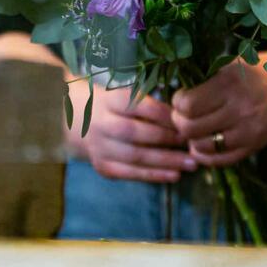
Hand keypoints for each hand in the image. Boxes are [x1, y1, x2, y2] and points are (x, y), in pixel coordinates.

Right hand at [0, 32, 196, 182]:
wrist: (71, 121)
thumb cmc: (111, 103)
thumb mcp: (122, 90)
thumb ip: (148, 95)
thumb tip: (187, 98)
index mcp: (109, 99)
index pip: (138, 106)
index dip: (163, 114)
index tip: (188, 117)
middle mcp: (102, 123)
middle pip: (137, 133)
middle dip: (168, 139)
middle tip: (195, 141)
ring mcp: (101, 147)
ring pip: (136, 157)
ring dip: (167, 162)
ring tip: (192, 163)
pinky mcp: (103, 166)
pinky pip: (130, 174)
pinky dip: (154, 176)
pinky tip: (175, 175)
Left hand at [172, 57, 266, 166]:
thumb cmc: (258, 70)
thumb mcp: (232, 65)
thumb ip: (206, 79)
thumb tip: (176, 96)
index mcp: (230, 84)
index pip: (187, 104)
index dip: (177, 102)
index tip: (181, 98)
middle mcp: (239, 109)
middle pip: (190, 128)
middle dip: (179, 122)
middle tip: (182, 116)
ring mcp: (248, 131)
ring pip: (202, 147)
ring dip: (191, 140)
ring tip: (194, 129)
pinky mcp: (254, 146)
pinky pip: (220, 161)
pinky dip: (205, 156)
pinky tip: (203, 145)